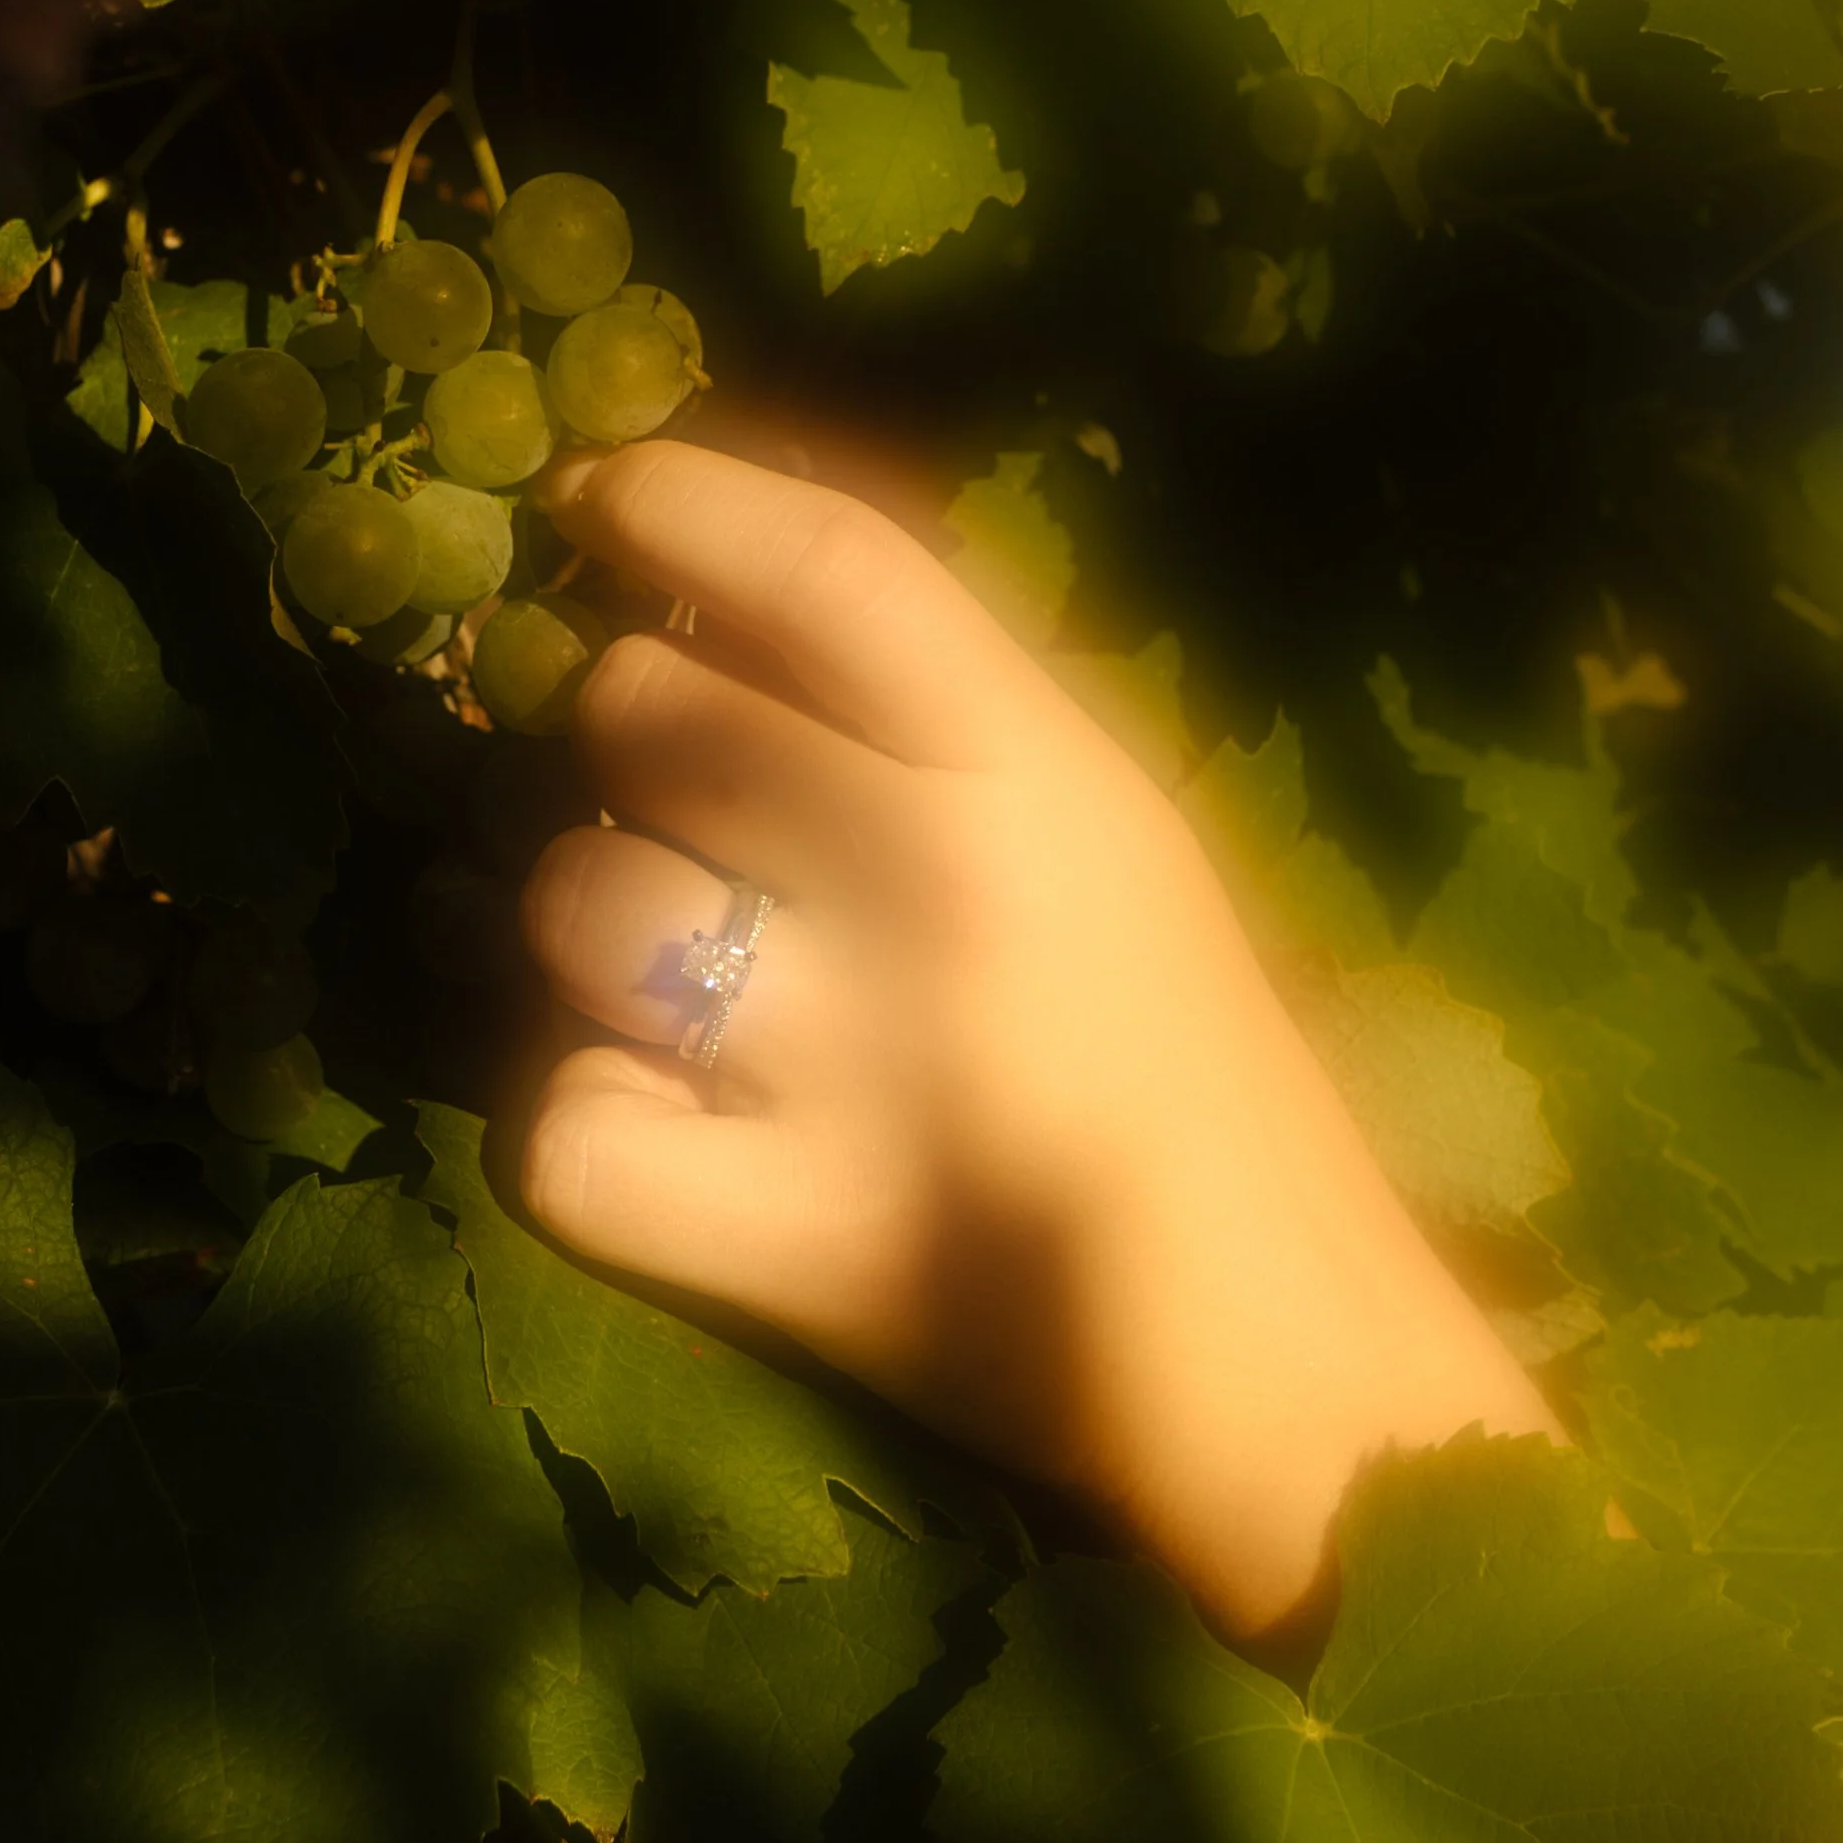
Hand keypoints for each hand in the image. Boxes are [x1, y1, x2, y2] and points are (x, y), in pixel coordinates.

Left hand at [518, 440, 1552, 1638]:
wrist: (1282, 1345)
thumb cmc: (1194, 1069)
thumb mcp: (1113, 834)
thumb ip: (948, 717)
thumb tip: (714, 599)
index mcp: (1042, 769)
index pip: (829, 568)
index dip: (681, 504)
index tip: (596, 496)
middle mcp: (938, 880)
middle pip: (649, 713)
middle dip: (631, 747)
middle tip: (686, 814)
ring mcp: (844, 1062)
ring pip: (577, 904)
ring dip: (591, 935)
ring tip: (679, 988)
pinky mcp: (770, 1234)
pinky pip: (561, 1130)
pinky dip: (587, 1132)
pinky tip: (663, 1133)